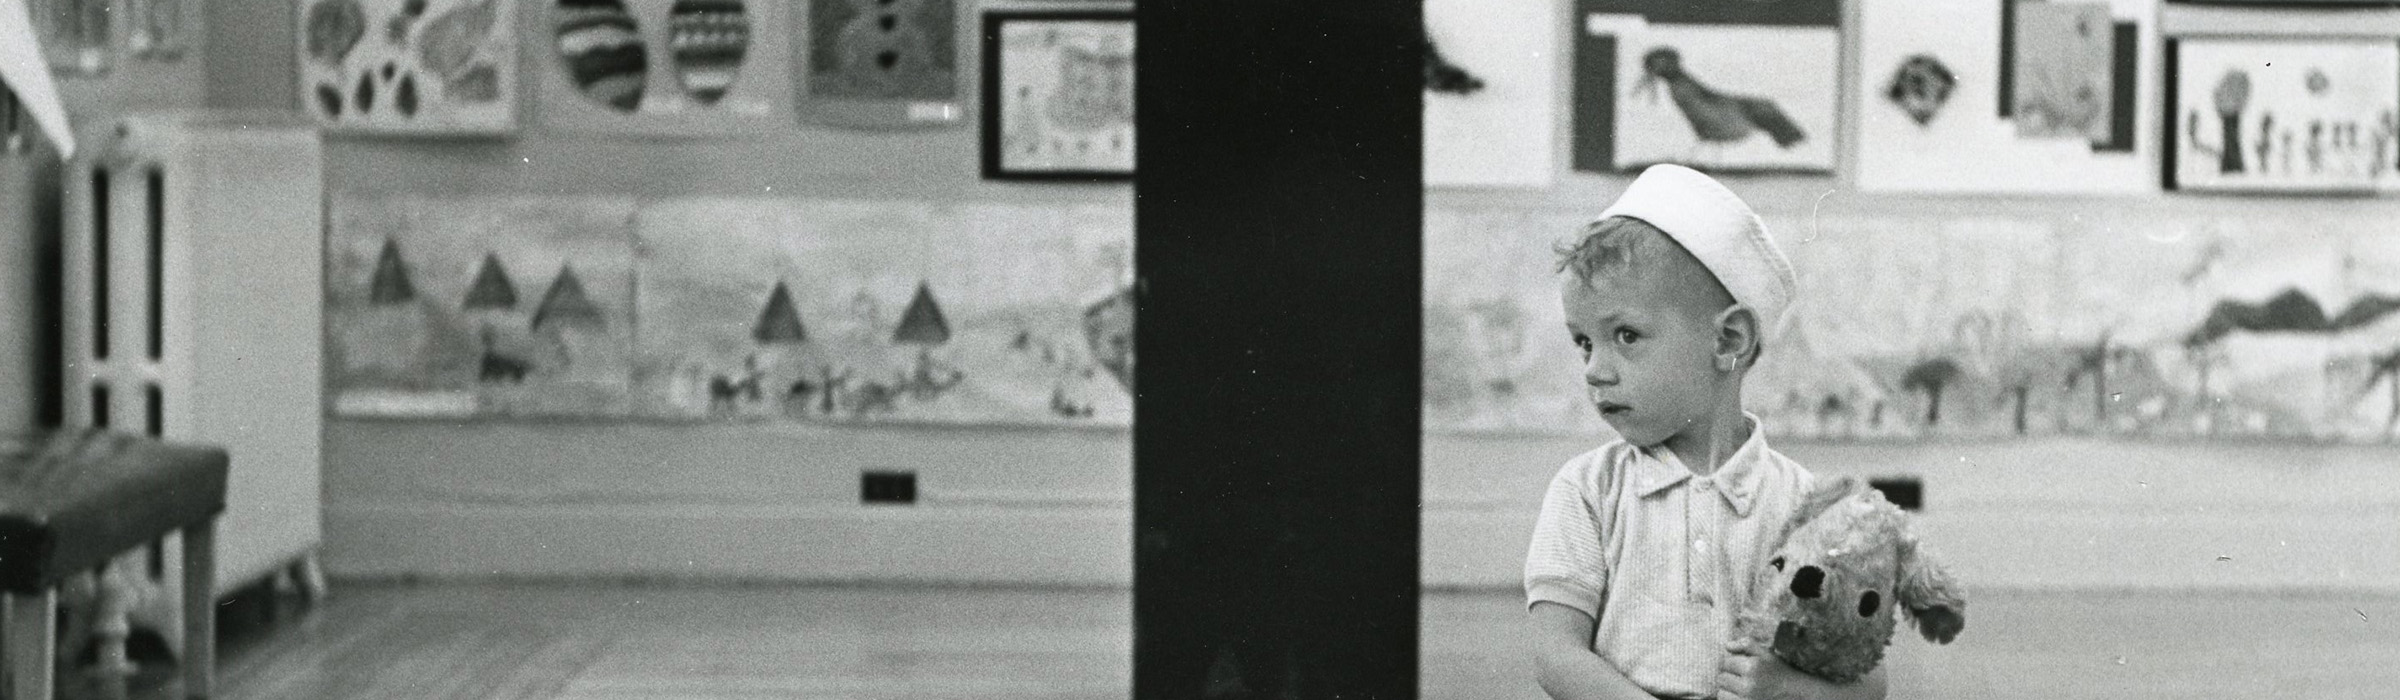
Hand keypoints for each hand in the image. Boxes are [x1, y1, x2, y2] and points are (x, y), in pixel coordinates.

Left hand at [1715, 639, 1885, 699]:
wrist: (1797, 695)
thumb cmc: (1782, 673)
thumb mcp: (1768, 655)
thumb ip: (1746, 645)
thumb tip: (1726, 645)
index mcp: (1752, 667)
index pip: (1725, 662)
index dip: (1732, 663)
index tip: (1740, 666)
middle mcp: (1748, 685)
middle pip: (1721, 677)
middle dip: (1729, 676)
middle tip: (1742, 678)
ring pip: (1721, 692)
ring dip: (1728, 690)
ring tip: (1742, 688)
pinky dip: (1732, 699)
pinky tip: (1743, 696)